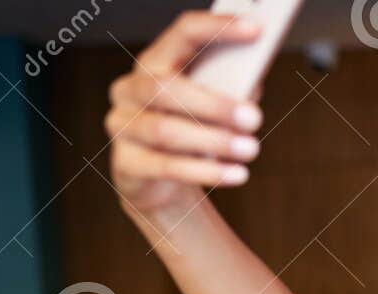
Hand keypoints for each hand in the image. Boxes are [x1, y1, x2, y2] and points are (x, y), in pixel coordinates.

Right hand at [107, 12, 265, 216]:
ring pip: (165, 130)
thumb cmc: (191, 130)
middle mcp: (130, 88)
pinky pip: (165, 167)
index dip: (217, 29)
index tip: (255, 29)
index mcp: (155, 62)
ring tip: (249, 149)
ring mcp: (122, 125)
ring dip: (214, 141)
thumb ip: (230, 89)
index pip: (183, 33)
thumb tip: (253, 82)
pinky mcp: (126, 163)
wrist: (157, 180)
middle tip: (253, 119)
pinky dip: (205, 171)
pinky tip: (235, 174)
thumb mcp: (211, 106)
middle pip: (166, 88)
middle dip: (214, 104)